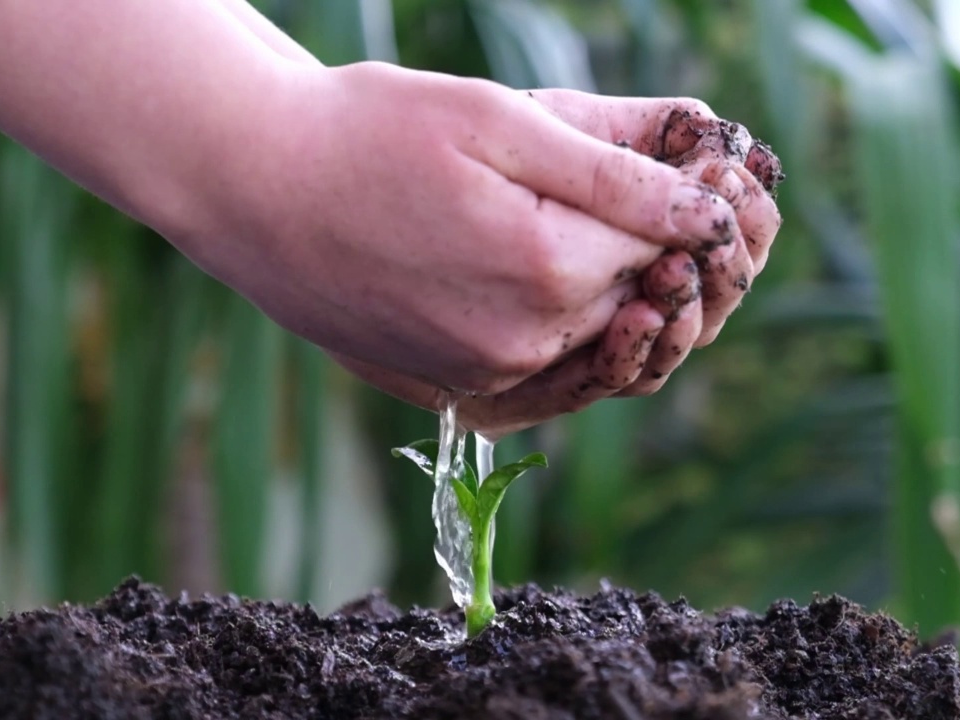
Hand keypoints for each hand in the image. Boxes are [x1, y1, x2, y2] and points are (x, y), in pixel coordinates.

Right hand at [187, 62, 742, 404]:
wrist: (251, 189)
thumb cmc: (367, 134)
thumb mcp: (495, 119)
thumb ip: (611, 169)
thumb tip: (708, 209)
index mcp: (545, 267)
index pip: (670, 243)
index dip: (696, 201)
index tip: (700, 160)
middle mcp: (523, 341)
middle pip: (641, 301)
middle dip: (665, 249)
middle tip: (655, 188)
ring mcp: (482, 373)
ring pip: (596, 341)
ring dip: (619, 291)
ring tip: (594, 225)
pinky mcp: (449, 385)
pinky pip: (542, 371)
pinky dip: (566, 327)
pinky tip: (545, 273)